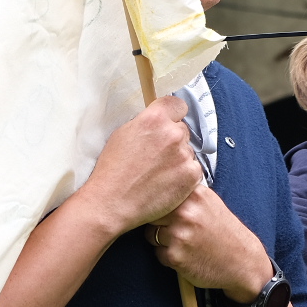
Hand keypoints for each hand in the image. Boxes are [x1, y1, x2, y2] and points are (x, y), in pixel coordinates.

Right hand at [77, 96, 202, 233]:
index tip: (170, 121)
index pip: (177, 104)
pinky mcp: (192, 175)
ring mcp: (184, 155)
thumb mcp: (122, 134)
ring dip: (178, 158)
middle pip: (182, 129)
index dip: (173, 114)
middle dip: (172, 139)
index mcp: (154, 119)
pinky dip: (183, 175)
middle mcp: (172, 133)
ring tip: (157, 173)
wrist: (113, 202)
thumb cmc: (112, 170)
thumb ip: (145, 123)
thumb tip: (157, 121)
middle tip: (156, 155)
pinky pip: (193, 168)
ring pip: (188, 150)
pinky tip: (165, 182)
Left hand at [147, 185, 273, 301]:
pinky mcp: (176, 256)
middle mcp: (185, 212)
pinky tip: (188, 257)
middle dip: (159, 223)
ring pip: (151, 235)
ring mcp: (180, 235)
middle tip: (179, 231)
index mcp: (194, 195)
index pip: (159, 193)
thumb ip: (185, 194)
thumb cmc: (224, 233)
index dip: (161, 205)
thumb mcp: (209, 203)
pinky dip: (169, 258)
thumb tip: (154, 186)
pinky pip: (158, 254)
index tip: (167, 211)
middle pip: (151, 214)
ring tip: (186, 244)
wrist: (243, 263)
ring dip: (162, 242)